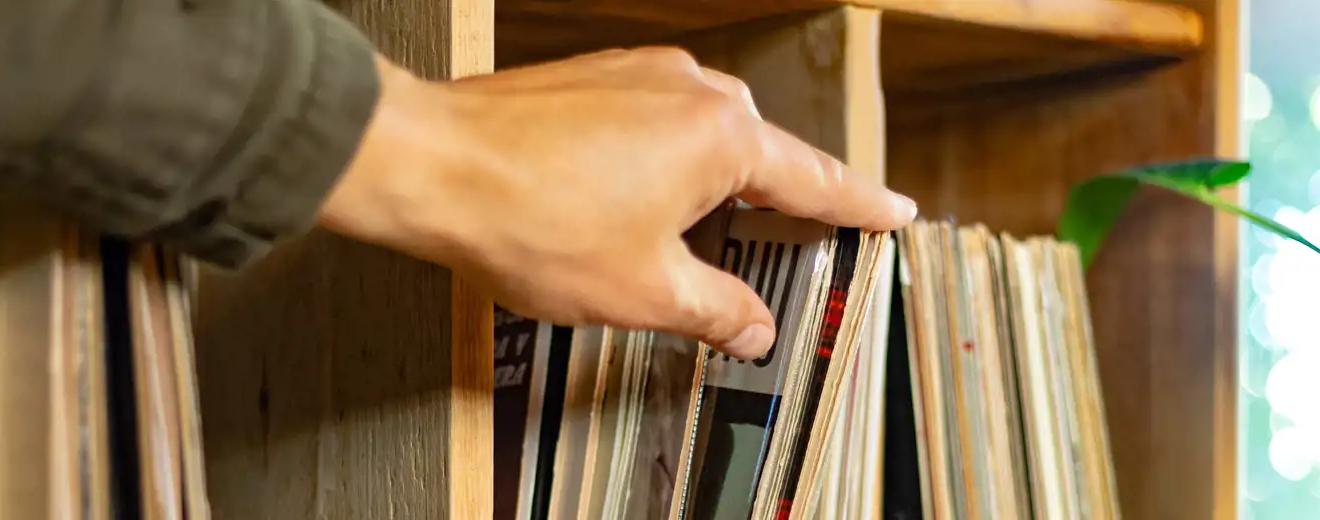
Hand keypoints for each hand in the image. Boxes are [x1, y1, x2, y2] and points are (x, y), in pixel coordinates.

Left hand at [317, 48, 914, 359]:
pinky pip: (652, 125)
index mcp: (722, 136)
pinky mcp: (593, 78)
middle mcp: (690, 89)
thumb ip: (716, 309)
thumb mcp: (642, 291)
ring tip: (682, 246)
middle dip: (772, 208)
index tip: (894, 213)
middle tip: (788, 254)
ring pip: (700, 140)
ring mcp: (638, 74)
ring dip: (704, 191)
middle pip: (759, 158)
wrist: (425, 164)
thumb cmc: (526, 216)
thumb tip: (754, 328)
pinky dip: (658, 168)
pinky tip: (627, 207)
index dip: (859, 208)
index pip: (816, 181)